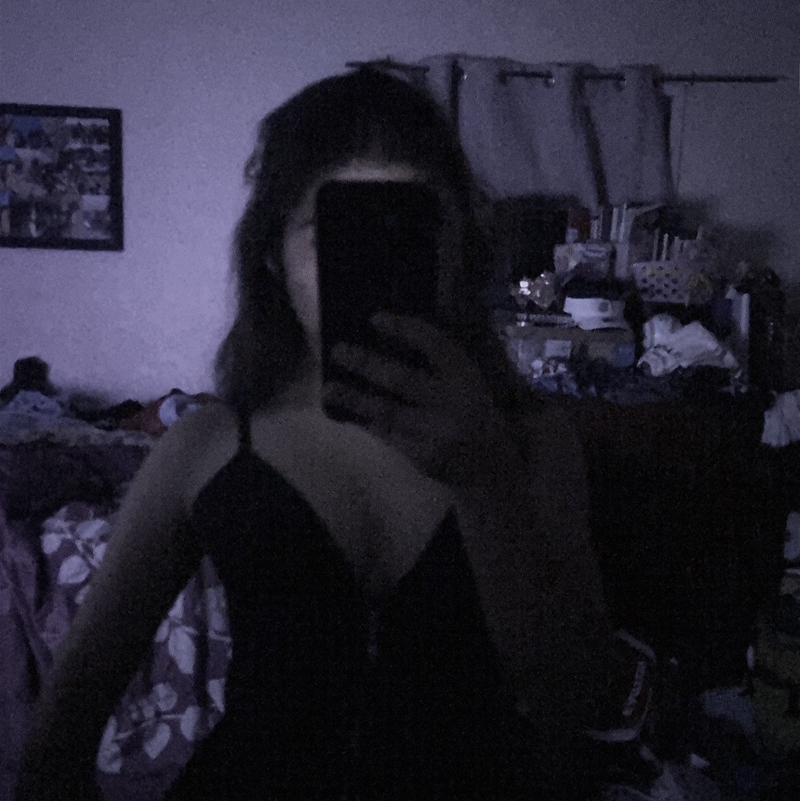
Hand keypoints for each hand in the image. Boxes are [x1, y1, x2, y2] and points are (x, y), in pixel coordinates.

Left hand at [322, 312, 499, 486]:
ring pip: (387, 411)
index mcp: (468, 378)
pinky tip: (350, 413)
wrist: (491, 468)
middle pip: (402, 379)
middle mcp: (454, 403)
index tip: (375, 318)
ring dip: (354, 398)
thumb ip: (440, 366)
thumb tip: (390, 340)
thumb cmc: (476, 416)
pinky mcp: (423, 456)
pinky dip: (367, 422)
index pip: (436, 345)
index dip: (405, 329)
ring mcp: (437, 433)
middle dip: (365, 364)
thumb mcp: (469, 385)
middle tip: (337, 350)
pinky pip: (387, 435)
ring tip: (328, 389)